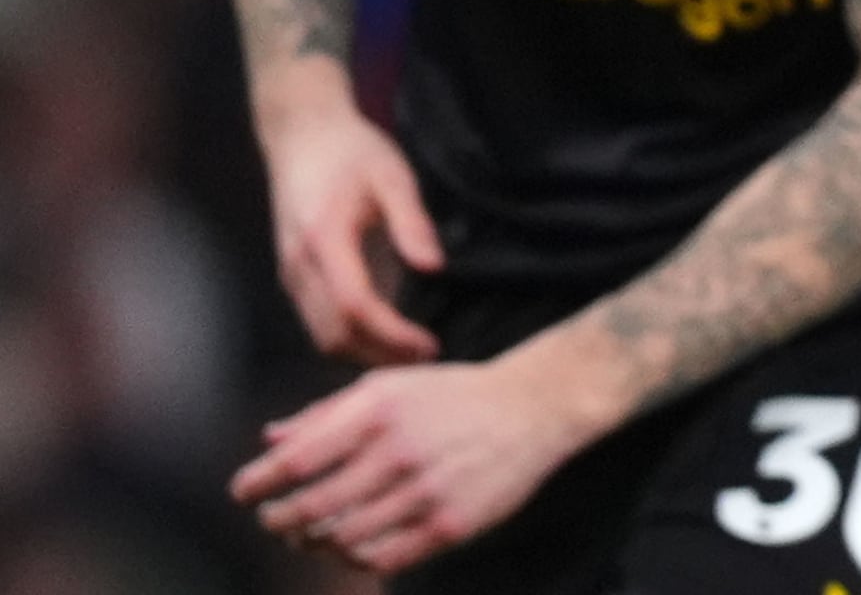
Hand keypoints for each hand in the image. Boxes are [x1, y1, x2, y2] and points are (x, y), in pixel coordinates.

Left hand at [234, 357, 599, 575]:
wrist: (532, 407)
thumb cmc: (450, 395)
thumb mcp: (388, 387)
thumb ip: (326, 415)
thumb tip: (271, 441)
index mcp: (377, 411)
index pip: (296, 461)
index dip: (258, 484)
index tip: (244, 492)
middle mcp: (399, 451)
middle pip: (311, 508)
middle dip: (278, 520)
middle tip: (272, 520)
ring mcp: (427, 492)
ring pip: (343, 539)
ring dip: (314, 542)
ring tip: (309, 535)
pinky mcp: (451, 523)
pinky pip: (384, 558)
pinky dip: (355, 559)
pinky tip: (350, 547)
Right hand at [253, 59, 444, 364]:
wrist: (302, 136)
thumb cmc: (351, 152)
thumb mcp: (393, 176)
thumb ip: (411, 222)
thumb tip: (433, 267)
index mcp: (324, 240)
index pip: (355, 306)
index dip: (391, 335)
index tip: (429, 345)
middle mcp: (299, 266)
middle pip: (333, 334)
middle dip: (380, 355)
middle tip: (427, 359)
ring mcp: (290, 274)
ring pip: (320, 336)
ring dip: (363, 353)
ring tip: (410, 354)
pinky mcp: (293, 276)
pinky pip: (317, 323)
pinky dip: (348, 340)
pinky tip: (383, 337)